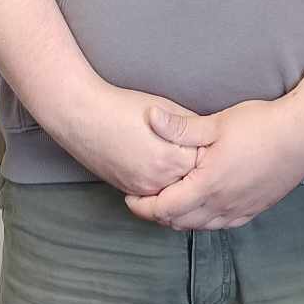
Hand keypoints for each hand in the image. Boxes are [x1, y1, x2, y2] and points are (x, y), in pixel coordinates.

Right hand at [50, 84, 202, 197]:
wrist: (82, 116)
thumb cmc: (122, 107)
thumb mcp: (166, 109)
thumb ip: (190, 127)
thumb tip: (209, 136)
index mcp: (172, 158)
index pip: (206, 164)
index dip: (213, 155)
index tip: (221, 150)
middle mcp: (158, 179)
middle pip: (192, 182)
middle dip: (201, 173)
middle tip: (213, 165)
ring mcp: (142, 188)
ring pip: (174, 194)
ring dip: (183, 185)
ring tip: (193, 173)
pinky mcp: (128, 189)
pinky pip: (154, 196)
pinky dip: (165, 189)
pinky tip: (171, 178)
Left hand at [122, 98, 303, 230]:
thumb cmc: (261, 125)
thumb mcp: (216, 123)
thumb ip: (180, 126)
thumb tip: (149, 117)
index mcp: (207, 186)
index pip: (163, 208)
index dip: (142, 205)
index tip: (130, 195)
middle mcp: (222, 205)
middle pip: (178, 222)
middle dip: (157, 213)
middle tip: (144, 199)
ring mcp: (240, 209)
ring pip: (200, 226)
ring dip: (180, 219)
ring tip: (169, 203)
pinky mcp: (255, 208)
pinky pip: (222, 225)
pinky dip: (204, 220)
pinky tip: (203, 207)